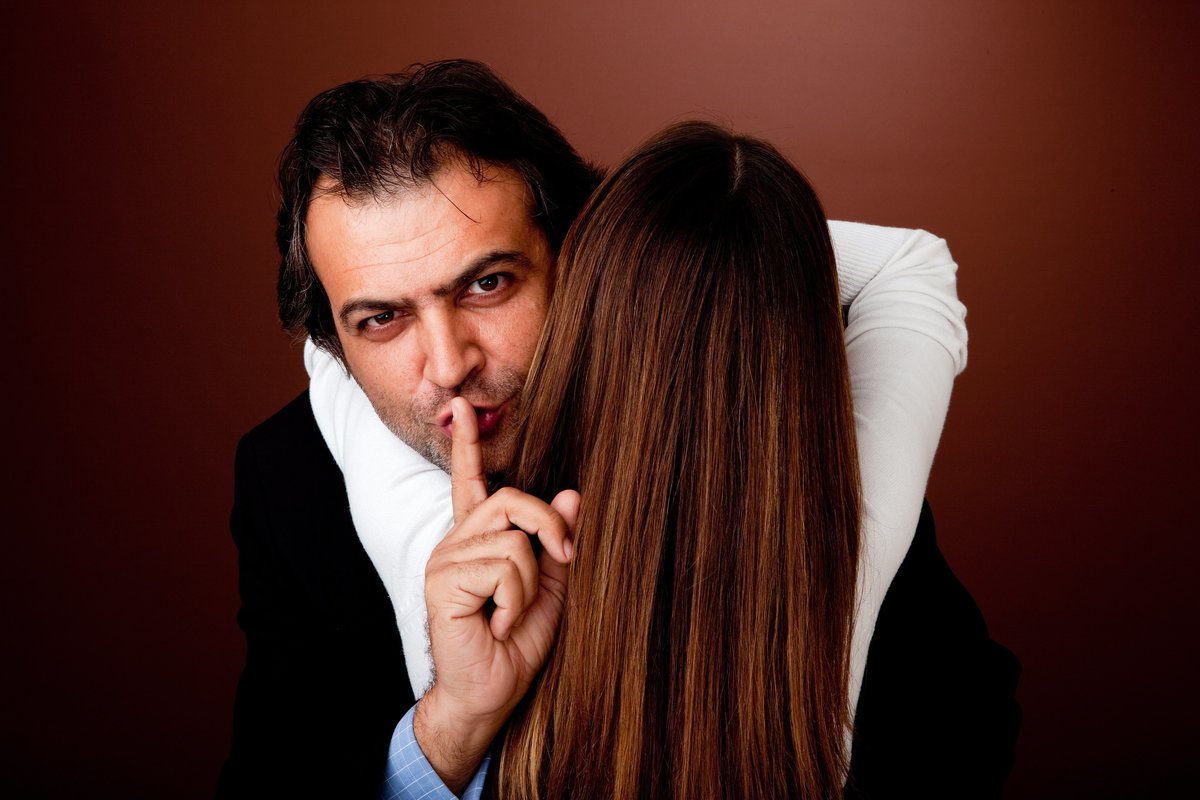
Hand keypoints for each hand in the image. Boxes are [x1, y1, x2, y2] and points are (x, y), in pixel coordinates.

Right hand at [414, 396, 577, 791]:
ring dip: (529, 585)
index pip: (470, 483)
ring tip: (509, 614)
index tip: (462, 408)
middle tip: (564, 561)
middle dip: (549, 528)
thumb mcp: (548, 590)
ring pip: (515, 541)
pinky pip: (504, 567)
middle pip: (510, 500)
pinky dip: (514, 600)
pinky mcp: (443, 580)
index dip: (468, 446)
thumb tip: (573, 494)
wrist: (489, 694)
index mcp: (476, 541)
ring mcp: (445, 560)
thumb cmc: (514, 646)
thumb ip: (556, 543)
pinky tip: (495, 623)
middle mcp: (456, 543)